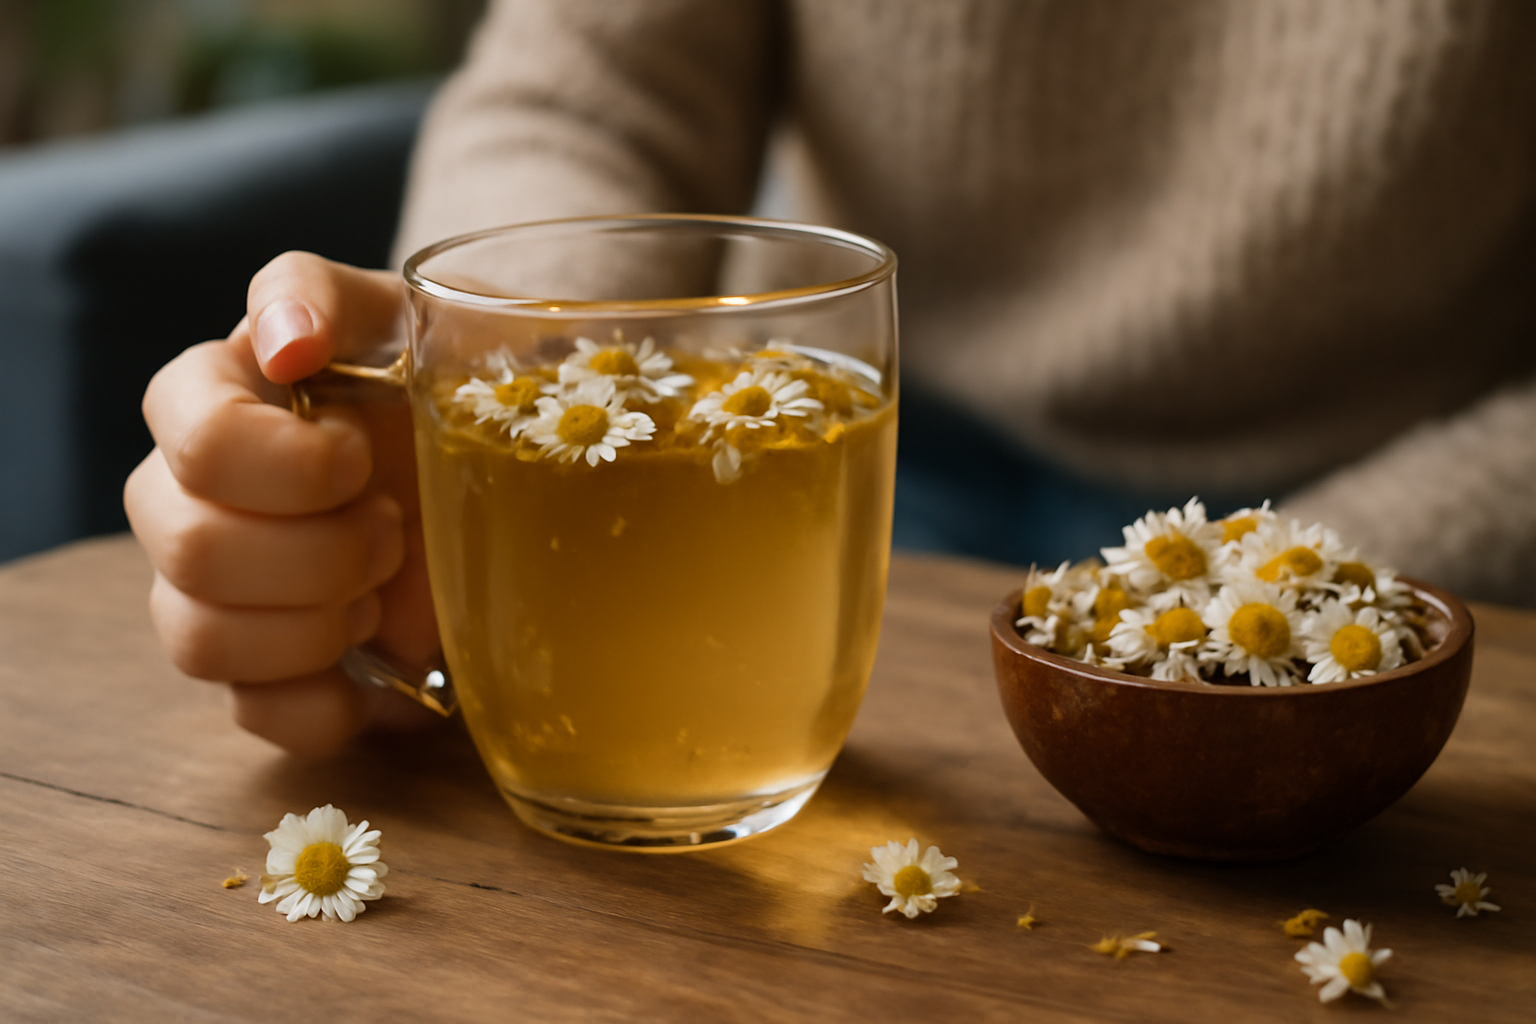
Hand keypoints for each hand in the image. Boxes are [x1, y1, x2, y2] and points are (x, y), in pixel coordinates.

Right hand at [125, 252, 440, 756]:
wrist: (500, 472)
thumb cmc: (444, 382)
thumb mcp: (406, 313)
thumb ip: (325, 295)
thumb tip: (281, 343)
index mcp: (215, 402)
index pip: (193, 437)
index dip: (289, 463)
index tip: (363, 454)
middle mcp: (191, 499)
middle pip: (188, 549)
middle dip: (319, 549)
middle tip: (394, 526)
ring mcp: (218, 594)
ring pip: (197, 640)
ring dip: (317, 620)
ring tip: (384, 581)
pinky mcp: (265, 673)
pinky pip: (251, 715)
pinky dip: (327, 703)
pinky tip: (380, 661)